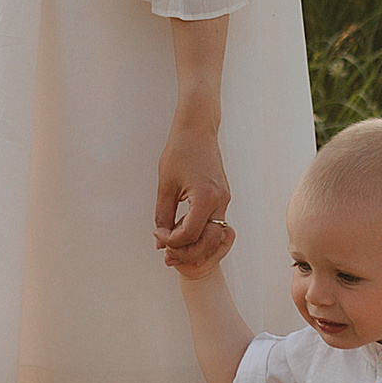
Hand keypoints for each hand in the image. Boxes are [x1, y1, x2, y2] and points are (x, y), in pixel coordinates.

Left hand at [155, 116, 231, 270]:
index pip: (190, 235)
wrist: (197, 130)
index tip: (157, 234)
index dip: (170, 241)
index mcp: (206, 198)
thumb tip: (160, 242)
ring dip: (195, 245)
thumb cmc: (179, 152)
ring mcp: (224, 200)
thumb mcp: (165, 186)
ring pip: (214, 237)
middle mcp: (220, 202)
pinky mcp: (222, 198)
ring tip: (173, 246)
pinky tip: (182, 231)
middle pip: (207, 243)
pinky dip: (200, 233)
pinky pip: (214, 224)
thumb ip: (163, 215)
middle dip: (187, 252)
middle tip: (167, 252)